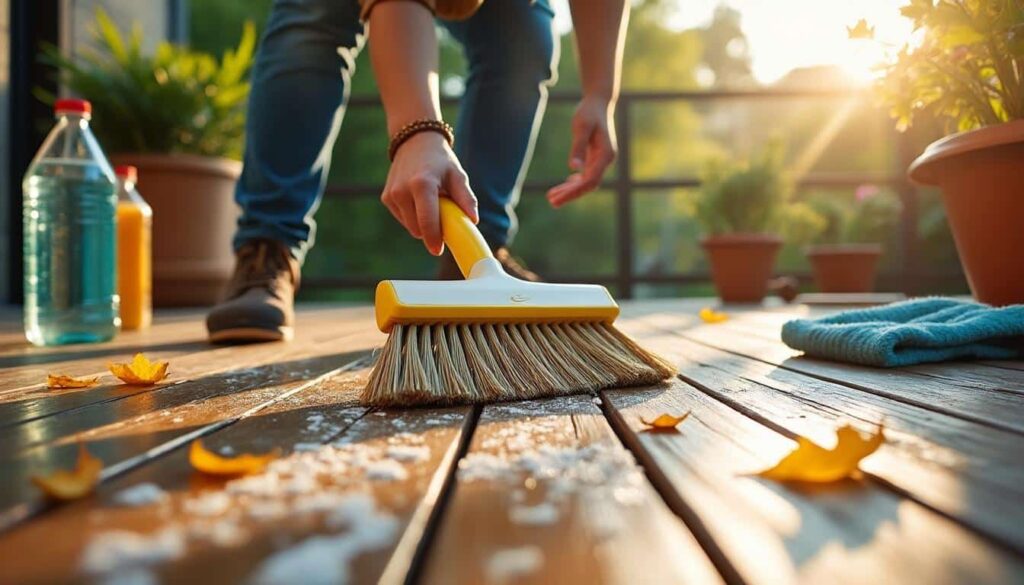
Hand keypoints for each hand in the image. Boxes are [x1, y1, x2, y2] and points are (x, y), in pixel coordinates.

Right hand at [381, 131, 478, 255]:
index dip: (433, 239)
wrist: (415, 142)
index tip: (439, 250)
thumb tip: (473, 220)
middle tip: (444, 220)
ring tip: (431, 204)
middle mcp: (402, 190)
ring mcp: (392, 194)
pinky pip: (403, 218)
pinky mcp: (386, 197)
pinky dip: (413, 216)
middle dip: (431, 231)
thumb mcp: (457, 175)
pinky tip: (418, 200)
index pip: (427, 220)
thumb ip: (466, 198)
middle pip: (418, 228)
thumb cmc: (441, 161)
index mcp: (422, 184)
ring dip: (422, 224)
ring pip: (410, 226)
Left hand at [546, 96, 616, 207]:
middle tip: (551, 202)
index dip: (574, 191)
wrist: (599, 102)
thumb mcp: (581, 127)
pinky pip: (586, 174)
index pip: (590, 181)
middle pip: (588, 185)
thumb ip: (578, 148)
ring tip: (552, 197)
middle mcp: (606, 160)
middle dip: (570, 194)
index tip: (558, 198)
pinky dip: (574, 182)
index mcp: (606, 155)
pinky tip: (563, 185)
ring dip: (570, 190)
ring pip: (586, 181)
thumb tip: (573, 169)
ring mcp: (602, 159)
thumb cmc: (589, 113)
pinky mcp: (596, 157)